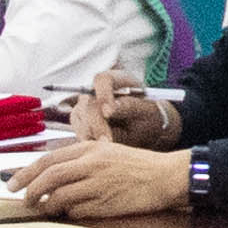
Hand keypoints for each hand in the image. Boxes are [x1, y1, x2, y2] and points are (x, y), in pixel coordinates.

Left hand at [12, 132, 176, 223]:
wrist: (164, 176)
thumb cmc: (135, 165)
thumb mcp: (106, 152)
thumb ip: (80, 161)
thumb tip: (51, 176)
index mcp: (89, 148)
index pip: (48, 160)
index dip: (26, 173)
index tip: (12, 184)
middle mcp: (91, 164)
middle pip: (49, 177)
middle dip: (30, 190)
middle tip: (23, 201)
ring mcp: (98, 184)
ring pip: (60, 197)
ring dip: (48, 206)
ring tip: (46, 209)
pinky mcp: (106, 203)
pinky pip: (78, 212)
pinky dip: (69, 214)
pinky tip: (71, 213)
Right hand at [68, 74, 182, 152]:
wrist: (146, 128)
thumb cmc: (149, 116)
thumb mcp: (147, 112)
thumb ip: (129, 107)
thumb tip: (108, 110)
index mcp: (117, 80)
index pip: (103, 80)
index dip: (103, 94)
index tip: (108, 112)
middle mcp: (97, 90)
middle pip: (87, 102)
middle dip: (97, 124)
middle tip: (108, 141)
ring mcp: (86, 104)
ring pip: (78, 117)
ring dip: (91, 134)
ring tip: (107, 146)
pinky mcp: (80, 121)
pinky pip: (78, 130)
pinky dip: (88, 140)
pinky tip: (102, 147)